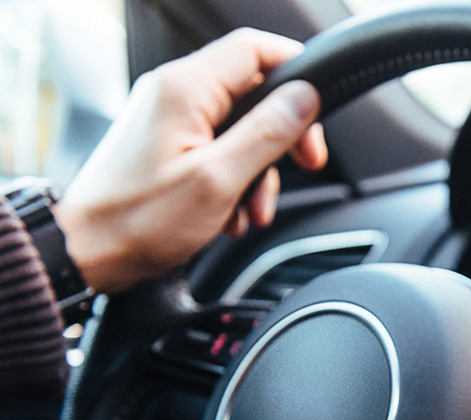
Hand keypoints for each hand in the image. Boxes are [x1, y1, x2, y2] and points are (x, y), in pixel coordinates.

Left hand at [53, 29, 328, 294]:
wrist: (86, 251)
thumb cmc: (139, 219)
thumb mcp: (219, 179)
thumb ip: (267, 134)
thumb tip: (305, 98)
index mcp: (186, 89)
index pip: (256, 49)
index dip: (297, 73)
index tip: (317, 111)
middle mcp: (175, 93)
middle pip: (254, 90)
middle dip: (284, 133)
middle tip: (305, 163)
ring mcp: (169, 118)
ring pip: (241, 126)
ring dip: (260, 169)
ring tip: (253, 209)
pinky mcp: (167, 143)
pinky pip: (219, 147)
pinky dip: (236, 179)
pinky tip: (230, 214)